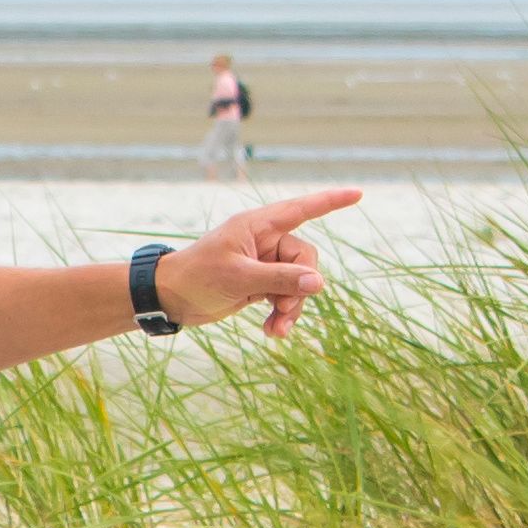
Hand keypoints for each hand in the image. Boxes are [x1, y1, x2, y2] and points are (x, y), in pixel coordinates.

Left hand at [157, 187, 361, 336]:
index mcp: (258, 226)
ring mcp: (264, 263)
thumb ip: (280, 278)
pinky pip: (285, 297)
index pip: (302, 209)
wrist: (169, 298)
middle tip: (284, 312)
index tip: (358, 194)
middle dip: (300, 289)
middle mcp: (265, 241)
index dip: (331, 201)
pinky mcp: (260, 284)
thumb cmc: (196, 276)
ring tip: (277, 331)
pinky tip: (272, 332)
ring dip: (291, 308)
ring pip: (298, 283)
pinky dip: (282, 315)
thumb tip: (318, 283)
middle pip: (305, 260)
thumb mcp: (239, 277)